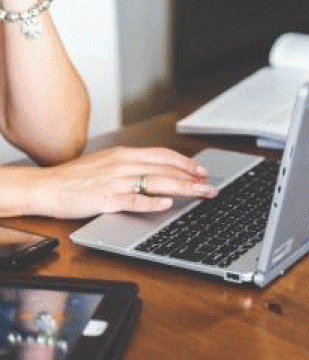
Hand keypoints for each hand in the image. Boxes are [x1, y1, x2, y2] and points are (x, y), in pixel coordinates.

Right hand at [26, 147, 217, 218]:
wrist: (46, 186)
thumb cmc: (76, 177)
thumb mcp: (107, 163)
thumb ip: (131, 166)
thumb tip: (155, 173)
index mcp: (124, 154)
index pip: (163, 156)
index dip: (186, 163)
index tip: (201, 171)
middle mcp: (123, 164)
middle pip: (166, 169)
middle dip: (193, 178)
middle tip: (211, 187)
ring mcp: (115, 181)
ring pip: (157, 182)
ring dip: (183, 188)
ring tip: (201, 194)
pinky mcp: (105, 199)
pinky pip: (133, 200)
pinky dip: (152, 202)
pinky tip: (167, 205)